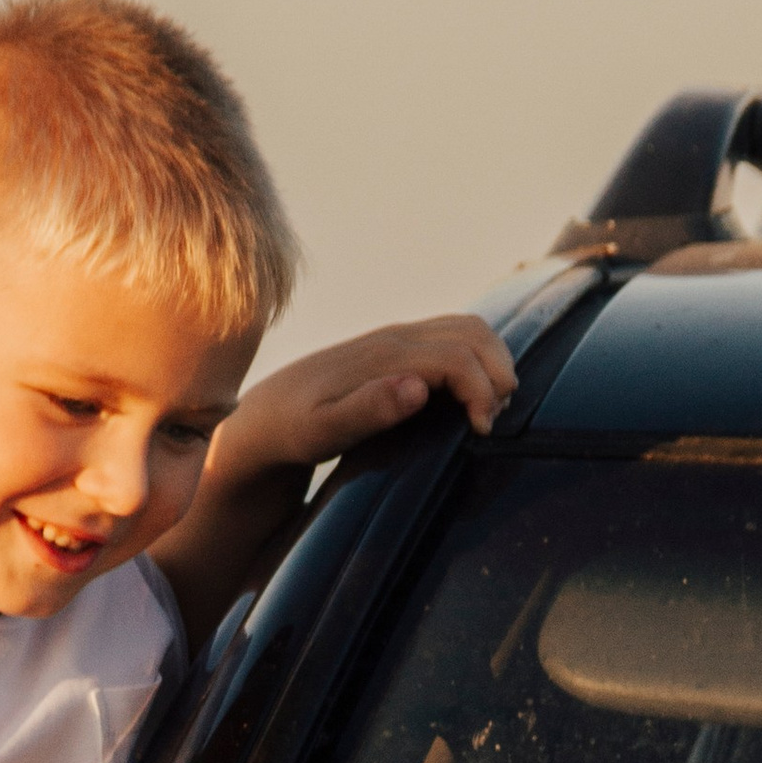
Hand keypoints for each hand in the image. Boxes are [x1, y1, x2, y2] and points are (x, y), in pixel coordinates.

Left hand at [208, 312, 516, 494]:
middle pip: (474, 332)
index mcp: (386, 355)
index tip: (481, 432)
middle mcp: (396, 338)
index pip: (459, 355)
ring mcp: (398, 340)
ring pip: (468, 330)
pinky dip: (477, 362)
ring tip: (486, 411)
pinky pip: (453, 340)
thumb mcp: (322, 432)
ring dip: (492, 364)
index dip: (484, 391)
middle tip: (492, 421)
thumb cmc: (292, 431)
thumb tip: (418, 387)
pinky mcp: (398, 351)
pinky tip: (469, 400)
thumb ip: (369, 410)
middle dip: (499, 373)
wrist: (263, 416)